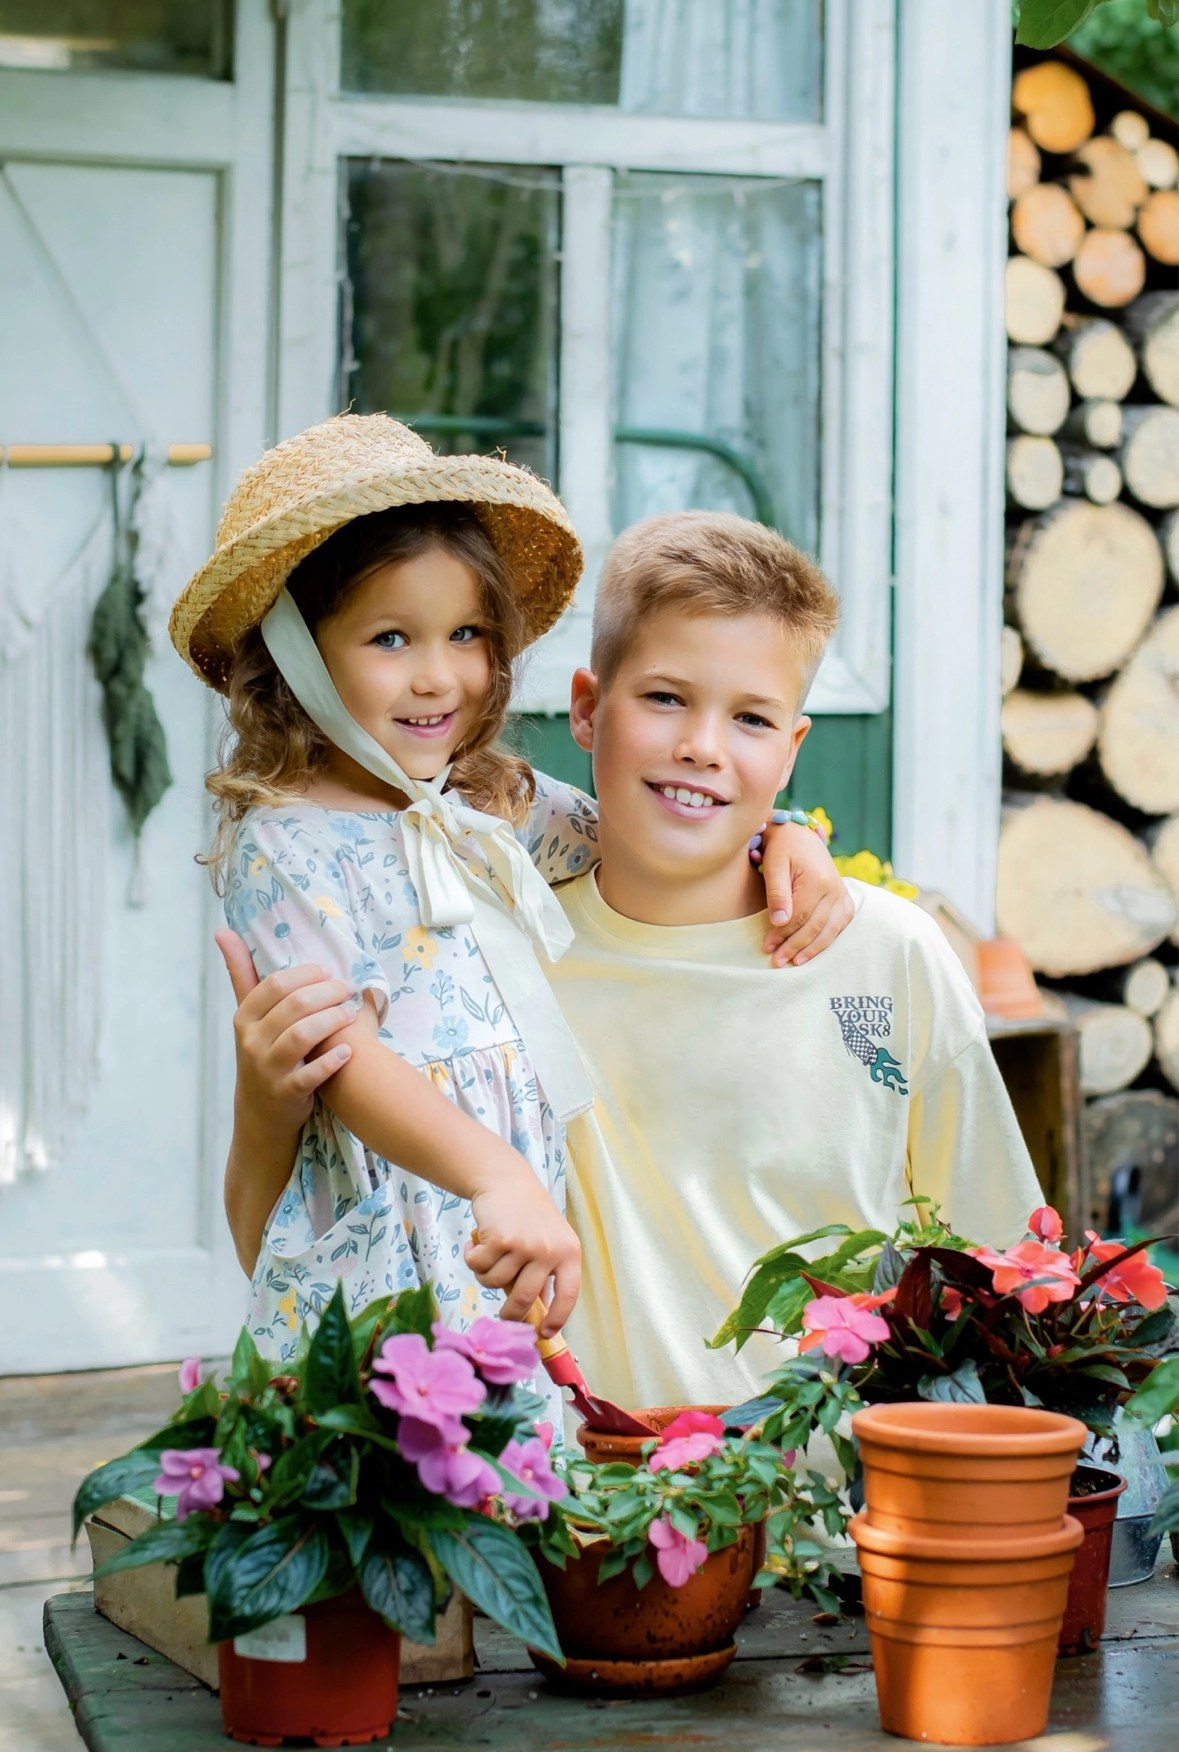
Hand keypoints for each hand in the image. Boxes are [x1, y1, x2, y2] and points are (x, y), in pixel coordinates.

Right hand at [215, 930, 361, 1131]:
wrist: (260, 1111)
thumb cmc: (260, 1052)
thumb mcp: (247, 1016)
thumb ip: (241, 973)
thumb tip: (223, 931)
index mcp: (245, 1017)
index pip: (275, 984)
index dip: (306, 975)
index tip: (328, 972)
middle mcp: (252, 1042)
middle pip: (294, 1006)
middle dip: (327, 993)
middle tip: (348, 989)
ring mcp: (268, 1068)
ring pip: (302, 1036)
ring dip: (332, 1020)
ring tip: (351, 1013)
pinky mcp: (287, 1093)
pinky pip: (311, 1074)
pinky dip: (331, 1061)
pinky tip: (348, 1051)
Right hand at [464, 1173, 580, 1333]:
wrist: (506, 1181)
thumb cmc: (528, 1216)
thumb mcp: (549, 1242)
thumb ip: (546, 1274)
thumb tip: (540, 1313)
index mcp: (569, 1253)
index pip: (568, 1295)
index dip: (557, 1318)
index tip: (544, 1334)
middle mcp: (549, 1250)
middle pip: (524, 1299)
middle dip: (510, 1313)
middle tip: (503, 1316)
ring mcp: (524, 1245)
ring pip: (495, 1283)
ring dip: (486, 1275)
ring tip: (490, 1255)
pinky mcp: (499, 1239)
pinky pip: (479, 1267)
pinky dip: (473, 1258)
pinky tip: (477, 1243)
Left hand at [754, 822, 854, 966]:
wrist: (800, 834)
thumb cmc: (782, 848)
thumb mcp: (774, 865)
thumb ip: (777, 894)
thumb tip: (778, 922)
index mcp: (817, 880)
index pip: (799, 917)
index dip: (782, 935)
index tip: (767, 947)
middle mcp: (834, 888)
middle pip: (814, 926)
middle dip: (794, 946)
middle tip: (777, 960)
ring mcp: (842, 894)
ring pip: (830, 930)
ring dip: (812, 949)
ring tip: (795, 962)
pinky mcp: (844, 898)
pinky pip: (840, 924)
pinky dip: (828, 939)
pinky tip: (815, 950)